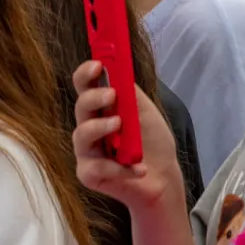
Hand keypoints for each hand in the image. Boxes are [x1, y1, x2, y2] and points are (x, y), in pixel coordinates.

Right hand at [71, 59, 179, 212]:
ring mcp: (86, 151)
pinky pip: (95, 167)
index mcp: (100, 109)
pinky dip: (120, 167)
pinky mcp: (88, 174)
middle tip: (112, 95)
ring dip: (100, 128)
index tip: (97, 65)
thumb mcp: (146, 113)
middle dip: (93, 98)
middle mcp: (89, 127)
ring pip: (81, 135)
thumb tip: (117, 71)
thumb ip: (131, 95)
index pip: (84, 87)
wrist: (164, 178)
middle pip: (80, 107)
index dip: (85, 74)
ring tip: (120, 126)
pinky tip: (138, 168)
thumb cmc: (152, 143)